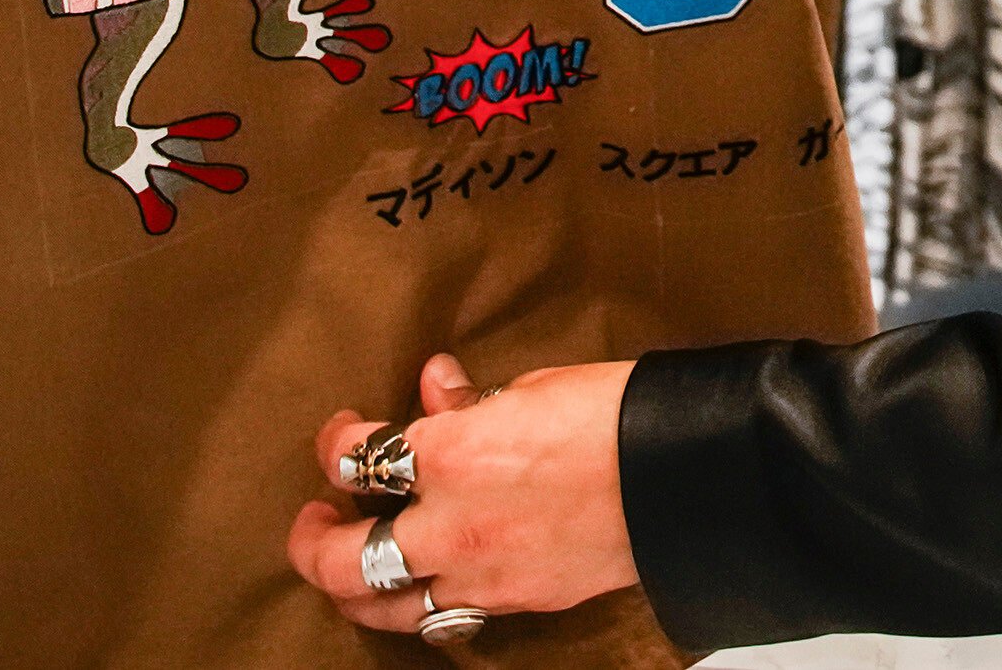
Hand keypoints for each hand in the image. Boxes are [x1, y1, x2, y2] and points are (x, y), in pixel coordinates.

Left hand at [290, 355, 646, 639]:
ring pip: (386, 608)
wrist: (687, 477)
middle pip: (342, 559)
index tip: (343, 430)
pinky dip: (424, 599)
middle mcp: (452, 526)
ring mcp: (483, 576)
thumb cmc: (619, 415)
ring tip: (354, 564)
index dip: (336, 443)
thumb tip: (434, 391)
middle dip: (314, 542)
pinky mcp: (520, 603)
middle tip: (316, 519)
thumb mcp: (534, 387)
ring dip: (356, 589)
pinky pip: (447, 615)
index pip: (357, 459)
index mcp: (452, 455)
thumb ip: (469, 403)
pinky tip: (429, 578)